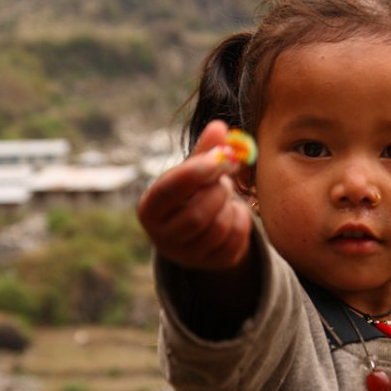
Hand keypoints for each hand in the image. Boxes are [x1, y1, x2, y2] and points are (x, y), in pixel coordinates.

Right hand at [136, 120, 252, 270]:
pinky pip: (234, 240)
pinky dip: (241, 220)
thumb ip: (204, 152)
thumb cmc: (191, 194)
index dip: (194, 173)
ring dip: (230, 205)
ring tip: (226, 193)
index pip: (168, 190)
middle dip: (217, 193)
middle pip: (196, 215)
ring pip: (217, 229)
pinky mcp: (211, 263)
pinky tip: (233, 212)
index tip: (218, 158)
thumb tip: (219, 126)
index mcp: (149, 209)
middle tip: (225, 178)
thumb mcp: (193, 173)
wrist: (199, 232)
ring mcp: (186, 255)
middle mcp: (161, 237)